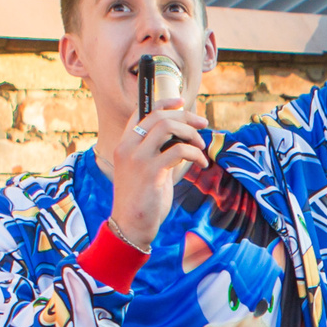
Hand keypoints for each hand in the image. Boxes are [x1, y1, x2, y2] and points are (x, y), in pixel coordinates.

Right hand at [107, 102, 210, 248]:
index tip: (182, 101)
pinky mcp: (150, 171)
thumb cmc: (143, 200)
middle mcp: (127, 147)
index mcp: (124, 144)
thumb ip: (159, 152)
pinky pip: (179, 150)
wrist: (131, 225)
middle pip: (158, 116)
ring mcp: (137, 158)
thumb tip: (183, 138)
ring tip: (201, 147)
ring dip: (190, 133)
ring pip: (167, 127)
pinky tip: (201, 162)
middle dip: (185, 116)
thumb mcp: (148, 170)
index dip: (163, 102)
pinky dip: (195, 153)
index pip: (140, 112)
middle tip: (202, 124)